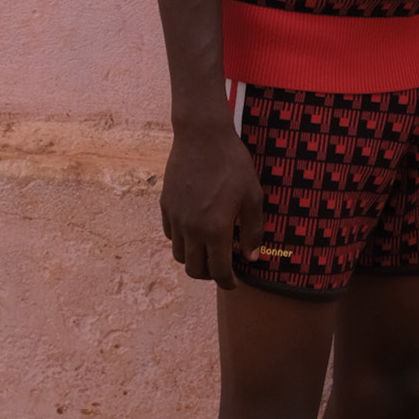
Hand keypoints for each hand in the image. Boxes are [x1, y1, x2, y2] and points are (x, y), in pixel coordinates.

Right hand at [160, 123, 264, 287]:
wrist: (202, 136)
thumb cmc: (232, 164)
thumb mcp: (253, 196)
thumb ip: (253, 230)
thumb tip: (252, 256)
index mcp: (215, 229)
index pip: (217, 271)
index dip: (227, 282)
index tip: (233, 282)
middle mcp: (190, 229)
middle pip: (194, 269)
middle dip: (209, 274)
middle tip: (222, 267)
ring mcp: (175, 218)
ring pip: (179, 254)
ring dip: (194, 258)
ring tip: (209, 249)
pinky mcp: (166, 206)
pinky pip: (170, 235)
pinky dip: (182, 240)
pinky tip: (196, 230)